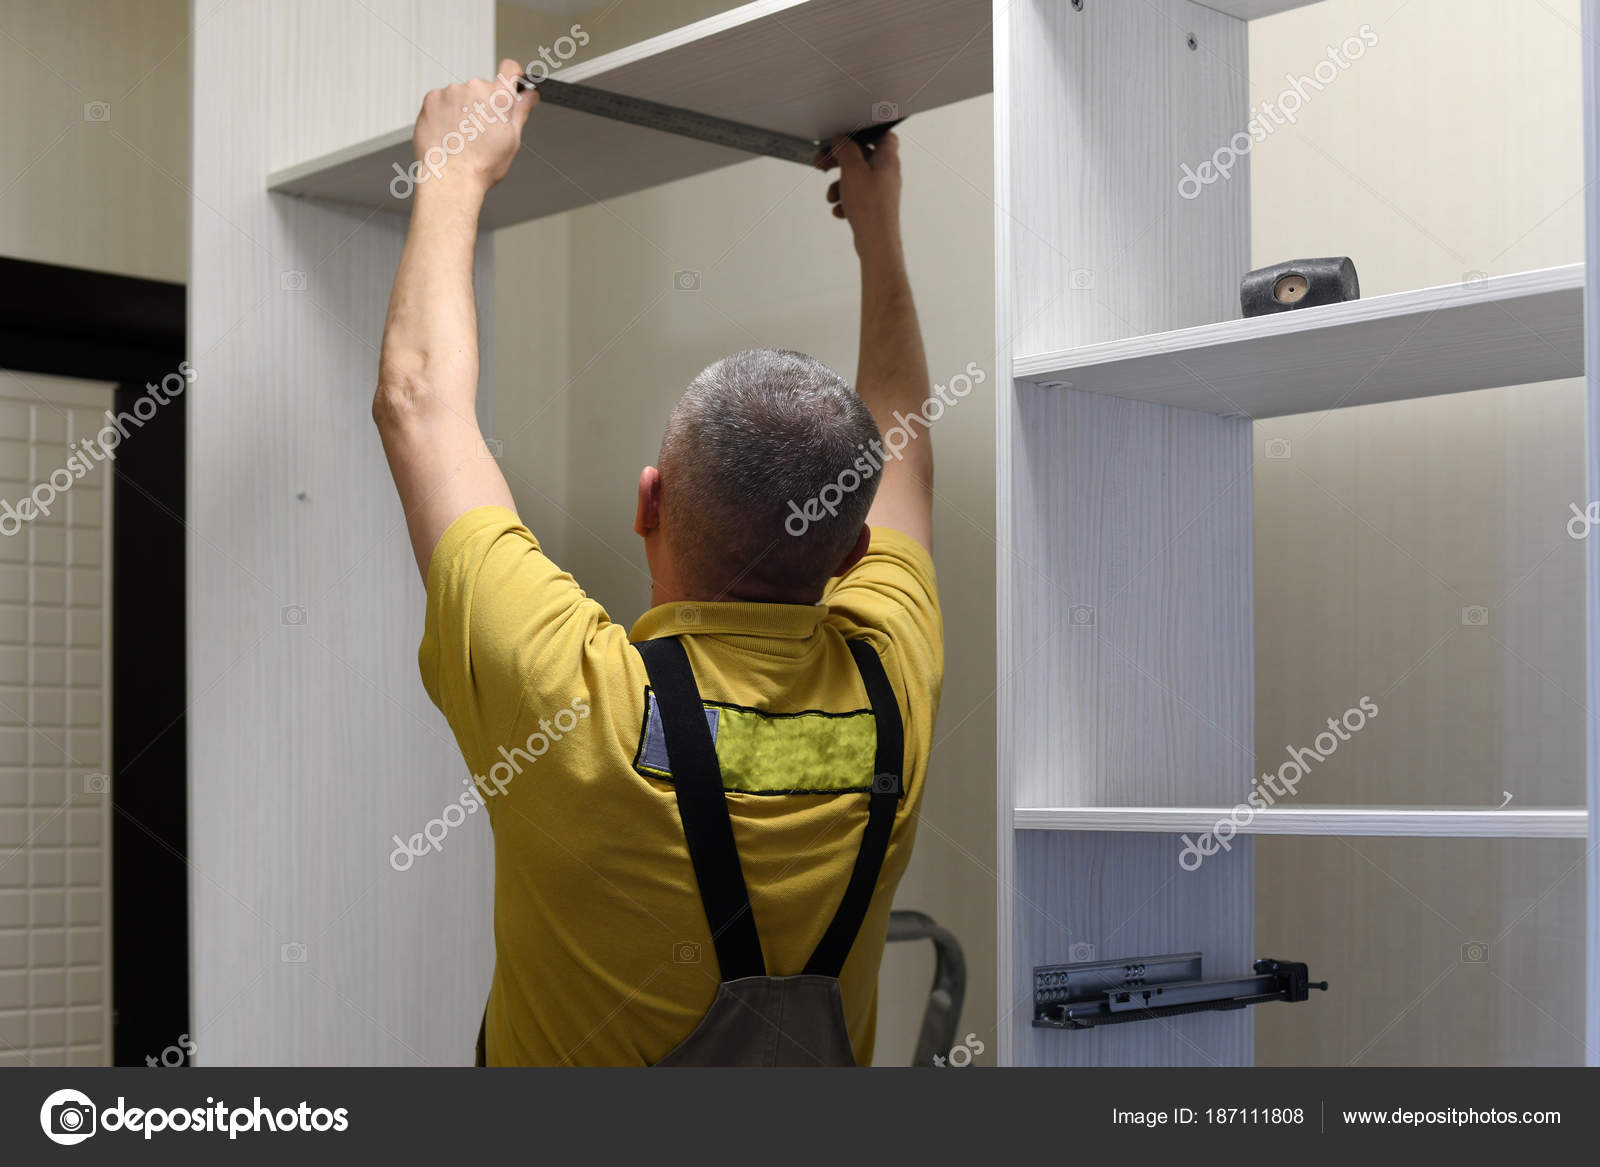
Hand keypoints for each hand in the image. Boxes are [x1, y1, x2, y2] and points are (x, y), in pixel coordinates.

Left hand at [411, 58, 535, 200]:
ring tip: (461, 135)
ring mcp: (451, 91)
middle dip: (483, 104)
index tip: (510, 82)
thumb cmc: (480, 166)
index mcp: (499, 97)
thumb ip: (521, 111)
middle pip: (482, 88)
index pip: (510, 69)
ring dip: (462, 109)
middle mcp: (475, 88)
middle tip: (480, 130)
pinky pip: (441, 100)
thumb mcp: (511, 140)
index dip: (512, 75)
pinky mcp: (432, 98)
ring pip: (460, 95)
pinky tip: (447, 132)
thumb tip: (529, 96)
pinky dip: (444, 113)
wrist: (450, 178)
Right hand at [818, 132, 902, 258]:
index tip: (846, 136)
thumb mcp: (853, 170)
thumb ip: (846, 150)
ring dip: (839, 185)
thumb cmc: (871, 208)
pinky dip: (844, 201)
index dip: (865, 134)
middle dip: (840, 161)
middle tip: (823, 163)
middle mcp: (886, 174)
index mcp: (887, 160)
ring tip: (831, 196)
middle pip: (861, 157)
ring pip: (855, 179)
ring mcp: (880, 191)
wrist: (876, 243)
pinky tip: (840, 210)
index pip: (883, 136)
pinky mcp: (872, 206)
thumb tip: (841, 139)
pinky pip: (855, 197)